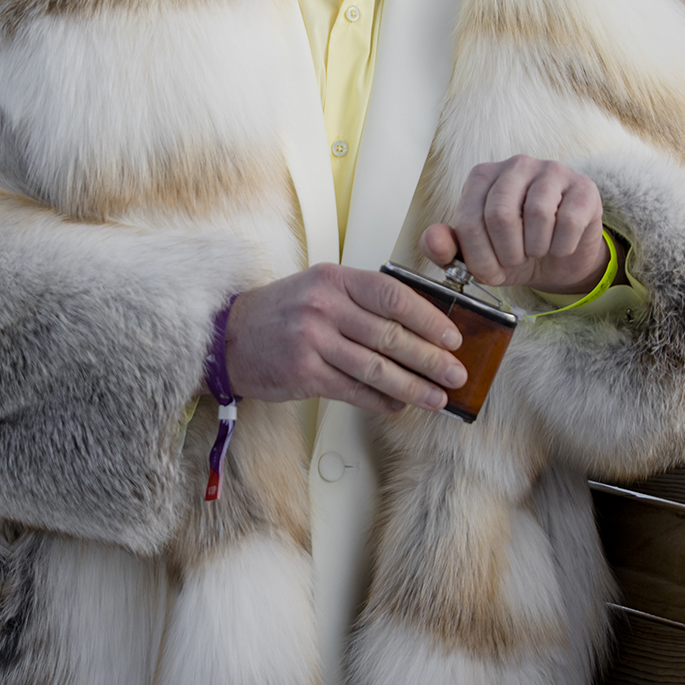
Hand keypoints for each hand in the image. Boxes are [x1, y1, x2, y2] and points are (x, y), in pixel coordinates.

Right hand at [222, 265, 466, 414]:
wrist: (228, 337)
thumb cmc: (281, 313)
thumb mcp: (320, 288)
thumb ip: (363, 300)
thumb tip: (417, 326)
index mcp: (335, 279)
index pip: (393, 296)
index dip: (428, 318)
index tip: (452, 337)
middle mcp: (324, 307)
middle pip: (390, 335)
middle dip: (430, 359)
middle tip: (456, 374)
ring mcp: (312, 341)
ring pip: (376, 368)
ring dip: (413, 386)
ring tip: (437, 397)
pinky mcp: (304, 373)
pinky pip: (354, 390)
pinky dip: (381, 401)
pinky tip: (399, 405)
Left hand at [423, 157, 608, 293]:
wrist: (557, 260)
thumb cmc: (511, 251)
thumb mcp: (474, 256)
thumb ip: (444, 249)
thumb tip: (432, 240)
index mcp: (483, 176)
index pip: (470, 219)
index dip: (479, 257)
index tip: (489, 272)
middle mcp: (516, 165)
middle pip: (501, 214)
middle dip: (507, 252)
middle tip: (515, 260)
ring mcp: (552, 171)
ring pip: (538, 214)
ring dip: (535, 249)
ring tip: (536, 251)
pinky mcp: (584, 187)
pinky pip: (569, 221)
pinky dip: (561, 246)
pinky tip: (558, 247)